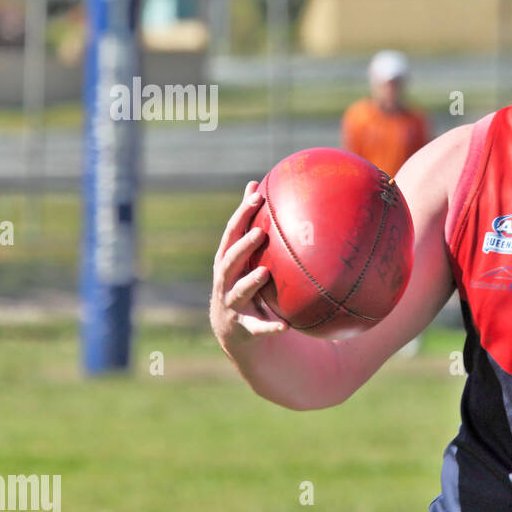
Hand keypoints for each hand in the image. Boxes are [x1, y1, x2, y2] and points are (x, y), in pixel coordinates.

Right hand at [210, 181, 289, 346]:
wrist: (231, 328)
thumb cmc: (241, 280)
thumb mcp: (242, 254)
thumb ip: (248, 222)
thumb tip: (256, 183)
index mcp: (227, 260)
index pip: (232, 233)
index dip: (242, 215)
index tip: (257, 196)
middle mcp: (225, 280)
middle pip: (230, 261)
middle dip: (242, 247)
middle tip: (259, 233)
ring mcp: (232, 304)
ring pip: (238, 292)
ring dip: (250, 282)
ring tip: (264, 272)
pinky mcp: (243, 327)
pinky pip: (258, 328)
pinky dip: (270, 327)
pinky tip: (286, 326)